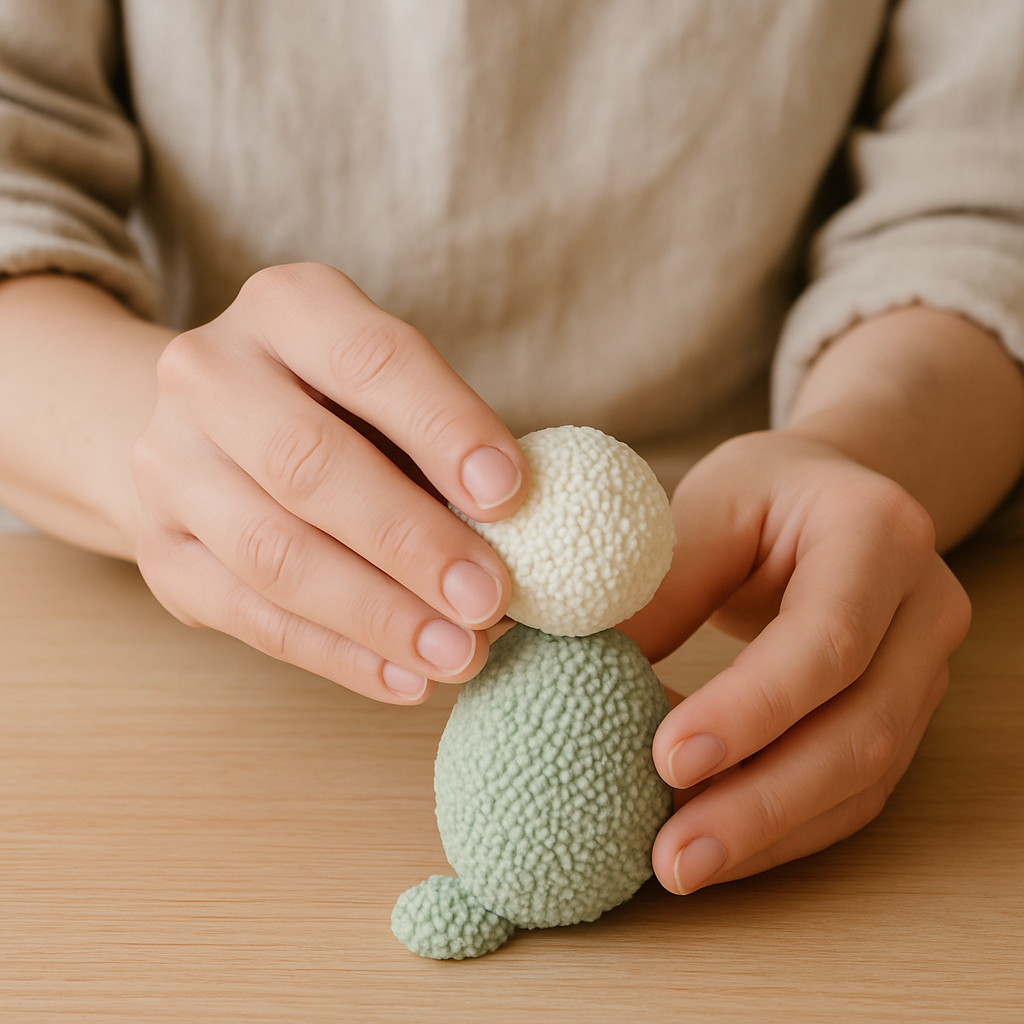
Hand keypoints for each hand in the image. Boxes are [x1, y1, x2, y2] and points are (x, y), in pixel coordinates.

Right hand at [132, 263, 528, 702]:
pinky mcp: (161, 549)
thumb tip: (524, 539)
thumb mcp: (385, 394)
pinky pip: (250, 616)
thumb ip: (443, 450)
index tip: (511, 495)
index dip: (445, 427)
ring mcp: (170, 463)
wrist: (204, 431)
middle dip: (410, 540)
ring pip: (274, 553)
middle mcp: (211, 373)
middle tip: (489, 598)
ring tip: (458, 654)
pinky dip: (338, 655)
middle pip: (310, 463)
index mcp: (288, 308)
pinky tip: (404, 678)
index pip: (373, 359)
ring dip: (377, 614)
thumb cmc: (333, 409)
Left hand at [622, 430, 971, 893]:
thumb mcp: (706, 507)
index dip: (752, 708)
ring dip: (770, 832)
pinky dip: (787, 829)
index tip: (665, 758)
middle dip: (761, 802)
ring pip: (864, 775)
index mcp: (877, 534)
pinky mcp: (901, 711)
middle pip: (859, 727)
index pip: (827, 637)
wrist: (830, 494)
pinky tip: (721, 847)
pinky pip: (855, 790)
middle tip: (673, 855)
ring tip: (681, 865)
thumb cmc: (763, 492)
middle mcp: (922, 607)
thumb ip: (659, 589)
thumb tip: (573, 670)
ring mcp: (923, 667)